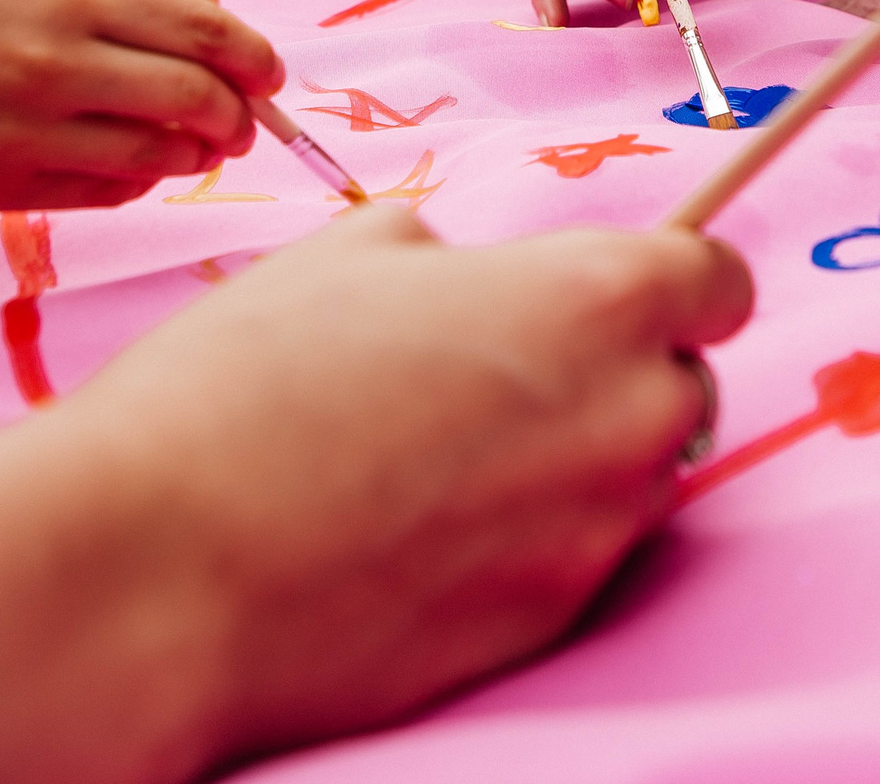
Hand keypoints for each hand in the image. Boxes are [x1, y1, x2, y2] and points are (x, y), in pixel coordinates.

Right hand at [0, 0, 283, 209]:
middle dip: (237, 117)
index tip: (268, 74)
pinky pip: (100, 196)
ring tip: (190, 146)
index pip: (205, 30)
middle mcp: (55, 65)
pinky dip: (133, 184)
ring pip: (157, 160)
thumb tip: (211, 14)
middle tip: (241, 122)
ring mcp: (24, 133)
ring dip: (190, 156)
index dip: (254, 58)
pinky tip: (127, 166)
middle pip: (196, 100)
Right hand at [79, 201, 753, 743]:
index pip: (719, 279)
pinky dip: (526, 536)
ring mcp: (596, 533)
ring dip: (574, 457)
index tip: (628, 286)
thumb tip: (467, 278)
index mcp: (595, 299)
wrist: (160, 571)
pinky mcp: (549, 622)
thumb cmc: (241, 390)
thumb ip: (452, 256)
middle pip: (682, 381)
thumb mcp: (345, 256)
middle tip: (505, 371)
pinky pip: (574, 555)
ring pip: (633, 475)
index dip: (672, 276)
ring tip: (442, 454)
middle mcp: (628, 417)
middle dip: (618, 370)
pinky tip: (420, 527)